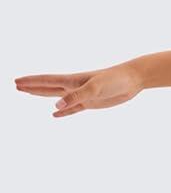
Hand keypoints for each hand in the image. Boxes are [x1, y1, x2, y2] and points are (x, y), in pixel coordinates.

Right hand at [14, 63, 145, 117]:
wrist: (132, 79)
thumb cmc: (115, 79)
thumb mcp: (96, 88)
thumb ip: (76, 97)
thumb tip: (55, 107)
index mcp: (72, 81)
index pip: (46, 81)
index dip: (31, 82)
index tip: (16, 81)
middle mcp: (74, 87)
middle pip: (47, 87)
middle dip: (31, 87)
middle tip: (16, 85)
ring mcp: (82, 95)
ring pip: (56, 96)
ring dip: (42, 95)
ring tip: (28, 93)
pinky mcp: (91, 103)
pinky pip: (72, 108)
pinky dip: (62, 112)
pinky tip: (55, 113)